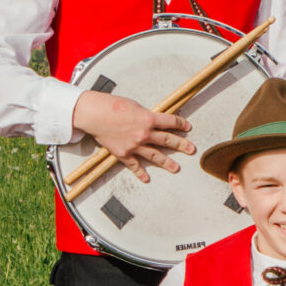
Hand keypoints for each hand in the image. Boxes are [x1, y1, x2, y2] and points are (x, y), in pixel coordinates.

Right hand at [73, 90, 192, 181]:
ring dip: (167, 162)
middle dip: (181, 145)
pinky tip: (146, 179)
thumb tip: (153, 121)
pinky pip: (135, 166)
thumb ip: (145, 115)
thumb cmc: (112, 106)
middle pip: (168, 140)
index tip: (187, 127)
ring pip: (155, 155)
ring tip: (176, 168)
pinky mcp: (124, 153)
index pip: (171, 121)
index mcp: (149, 118)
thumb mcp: (134, 106)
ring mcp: (135, 145)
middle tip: (191, 150)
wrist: (95, 114)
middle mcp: (144, 133)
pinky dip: (140, 173)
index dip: (181, 123)